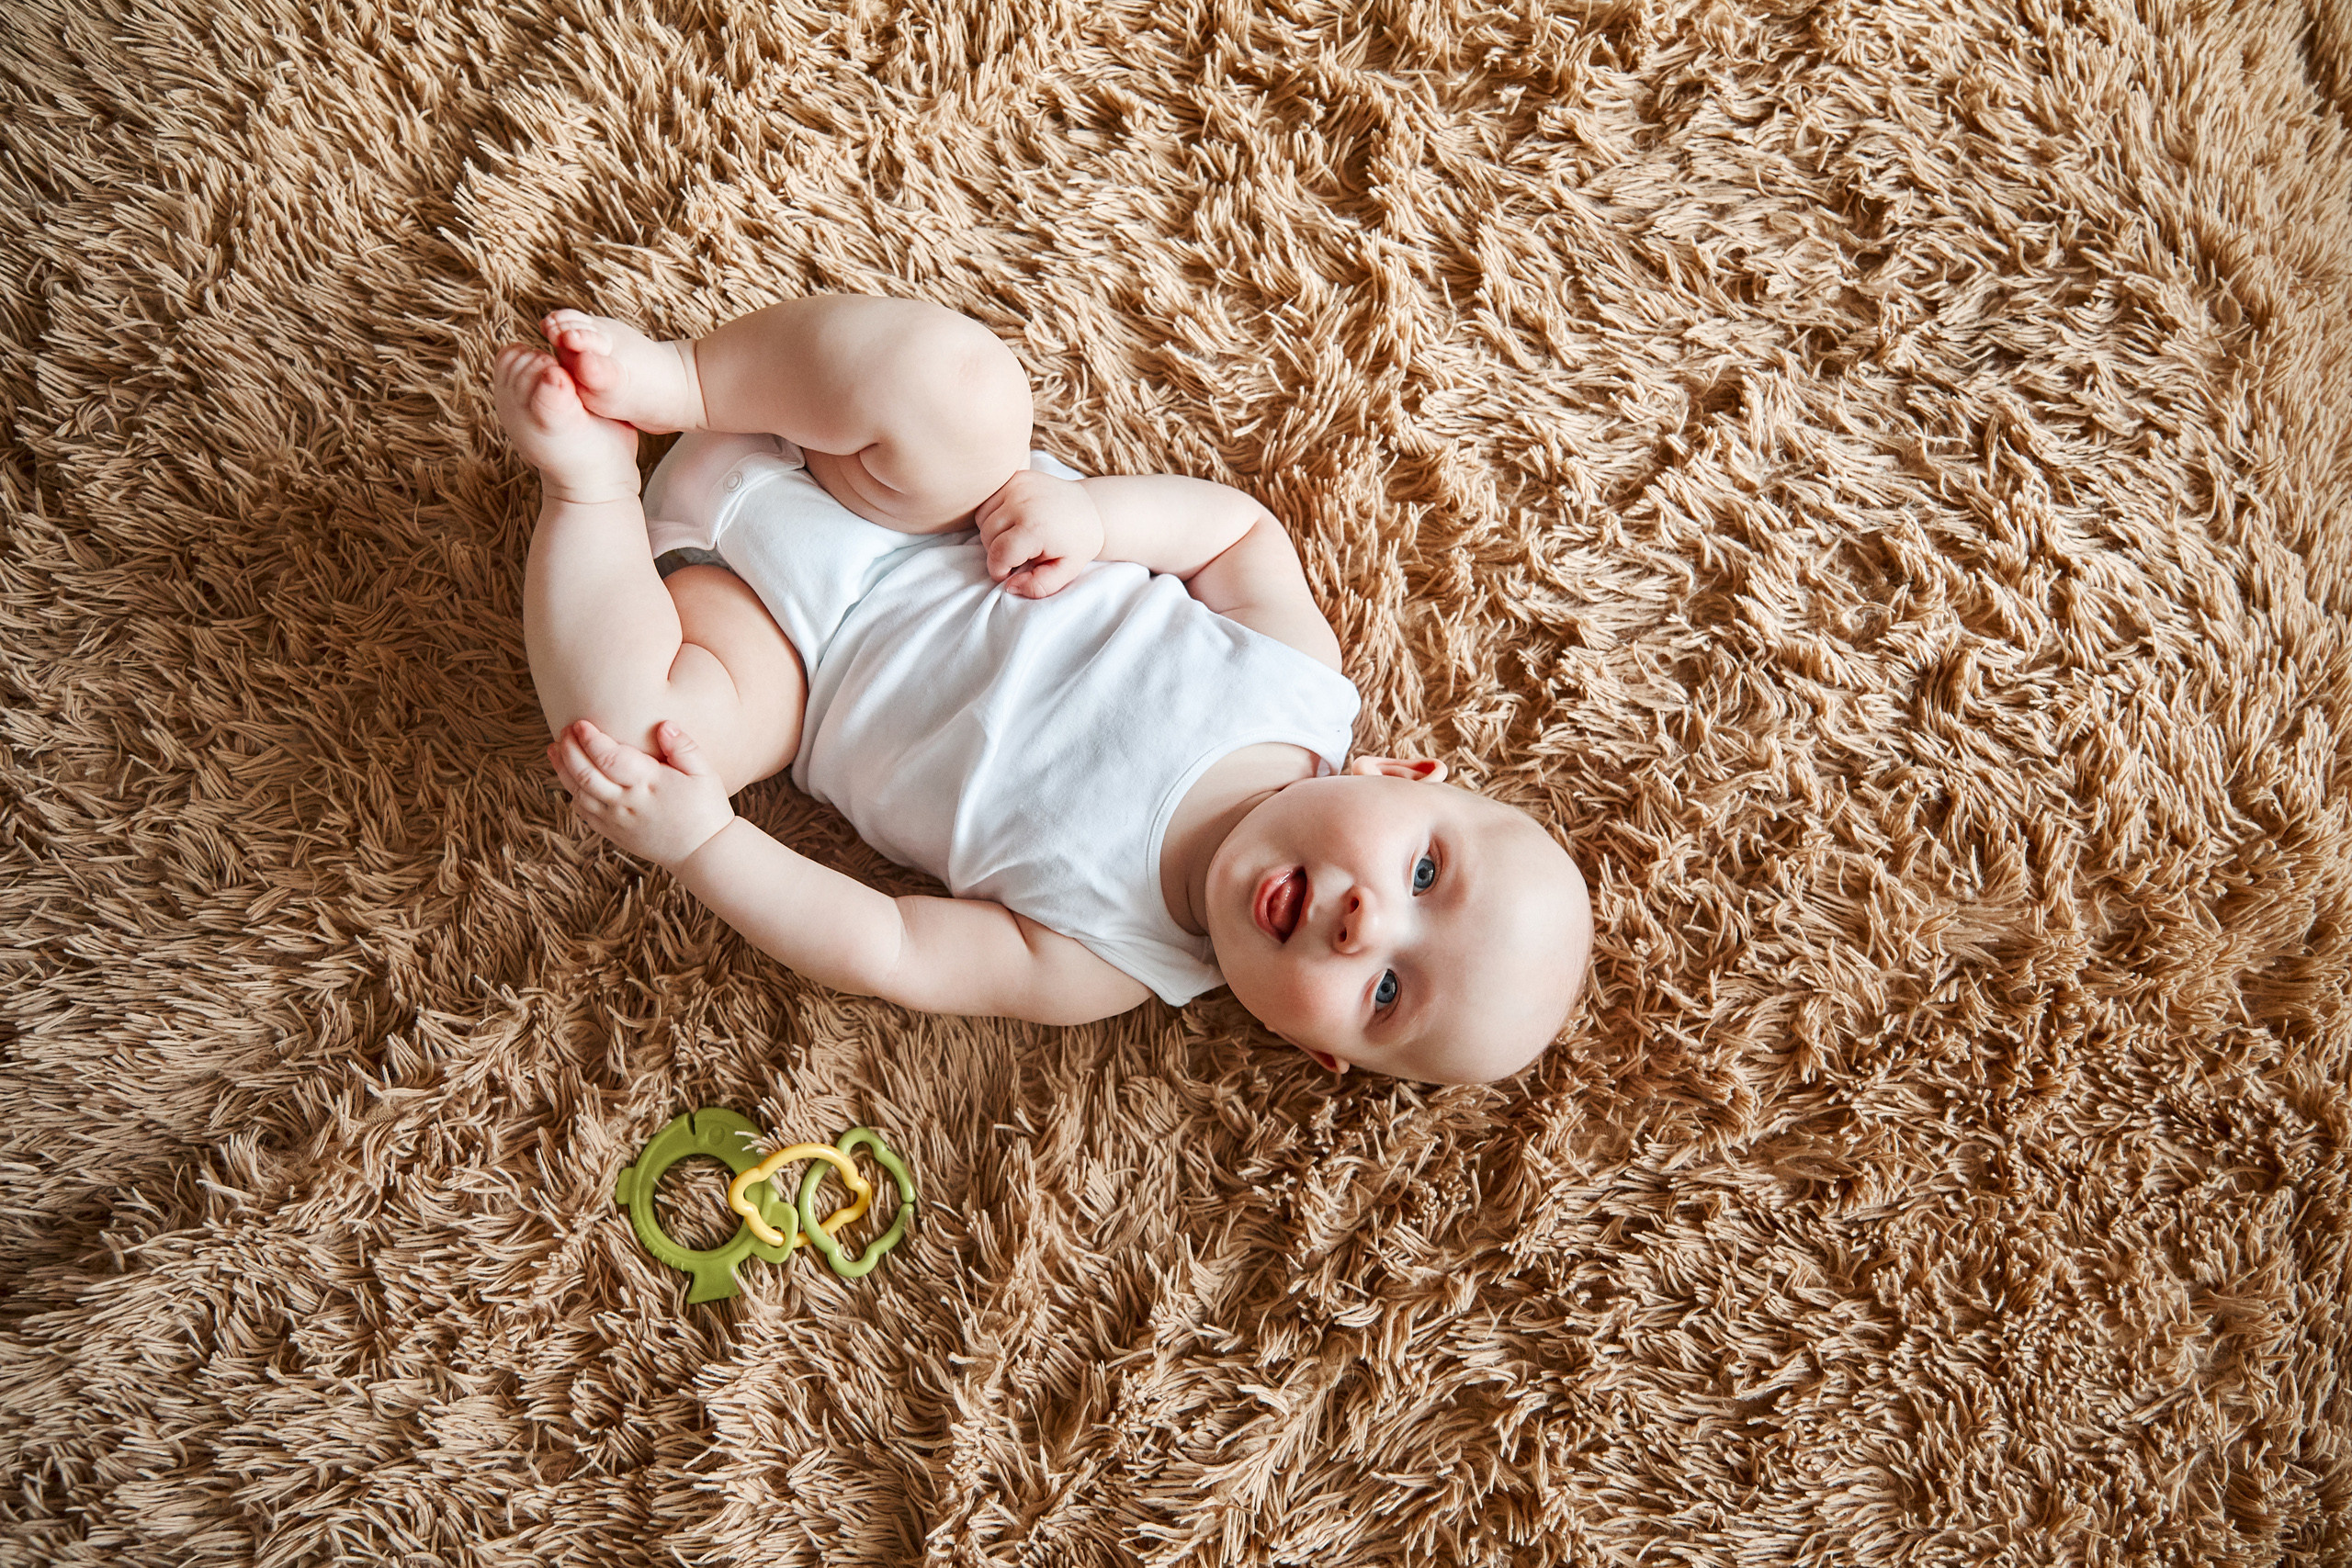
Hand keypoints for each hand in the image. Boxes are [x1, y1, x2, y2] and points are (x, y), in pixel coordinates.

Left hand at [547, 719, 734, 868]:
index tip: (580, 723)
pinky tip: (569, 778)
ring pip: (579, 792)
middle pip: (586, 774)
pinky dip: (572, 793)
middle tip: (565, 730)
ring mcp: (617, 820)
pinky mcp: (613, 832)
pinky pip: (583, 812)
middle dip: (570, 749)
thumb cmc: (706, 808)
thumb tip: (663, 726)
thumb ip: (684, 747)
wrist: (702, 851)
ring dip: (563, 769)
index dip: (590, 739)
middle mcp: (627, 802)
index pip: (609, 758)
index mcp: (649, 784)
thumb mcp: (705, 773)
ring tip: (555, 748)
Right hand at [973, 469, 1104, 597]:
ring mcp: (1017, 485)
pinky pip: (988, 501)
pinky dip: (993, 514)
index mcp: (1036, 528)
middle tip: (1019, 555)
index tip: (1009, 573)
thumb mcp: (1067, 571)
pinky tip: (1012, 521)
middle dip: (997, 552)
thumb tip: (1010, 586)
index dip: (999, 570)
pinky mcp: (1015, 476)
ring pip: (982, 518)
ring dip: (993, 533)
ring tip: (1016, 537)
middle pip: (987, 536)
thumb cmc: (1078, 542)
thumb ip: (1039, 586)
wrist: (1092, 508)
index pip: (998, 554)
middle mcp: (1022, 501)